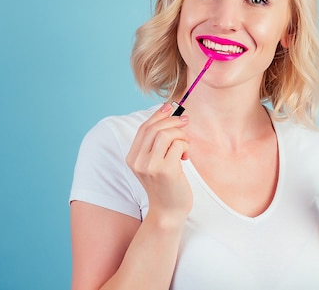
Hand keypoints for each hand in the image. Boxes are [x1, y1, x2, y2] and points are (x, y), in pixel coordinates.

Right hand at [126, 103, 192, 223]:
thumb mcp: (155, 163)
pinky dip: (185, 146)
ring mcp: (150, 166)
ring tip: (185, 146)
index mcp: (132, 157)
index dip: (158, 114)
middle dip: (173, 121)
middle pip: (155, 128)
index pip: (144, 128)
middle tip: (186, 123)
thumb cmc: (166, 185)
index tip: (170, 106)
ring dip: (181, 135)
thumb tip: (168, 113)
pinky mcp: (165, 170)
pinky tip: (186, 157)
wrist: (168, 212)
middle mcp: (138, 161)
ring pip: (166, 134)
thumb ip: (157, 144)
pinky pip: (178, 145)